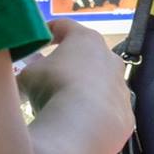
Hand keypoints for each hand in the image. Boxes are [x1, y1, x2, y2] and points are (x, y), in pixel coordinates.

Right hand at [16, 20, 132, 136]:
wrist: (82, 127)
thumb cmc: (52, 88)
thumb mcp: (27, 75)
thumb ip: (29, 70)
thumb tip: (28, 73)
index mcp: (86, 40)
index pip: (66, 26)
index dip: (50, 31)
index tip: (40, 37)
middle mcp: (110, 58)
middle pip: (89, 54)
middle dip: (70, 61)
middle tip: (52, 71)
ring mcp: (121, 86)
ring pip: (102, 82)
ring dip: (85, 87)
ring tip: (65, 101)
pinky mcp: (126, 112)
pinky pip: (107, 108)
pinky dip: (94, 112)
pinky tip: (80, 122)